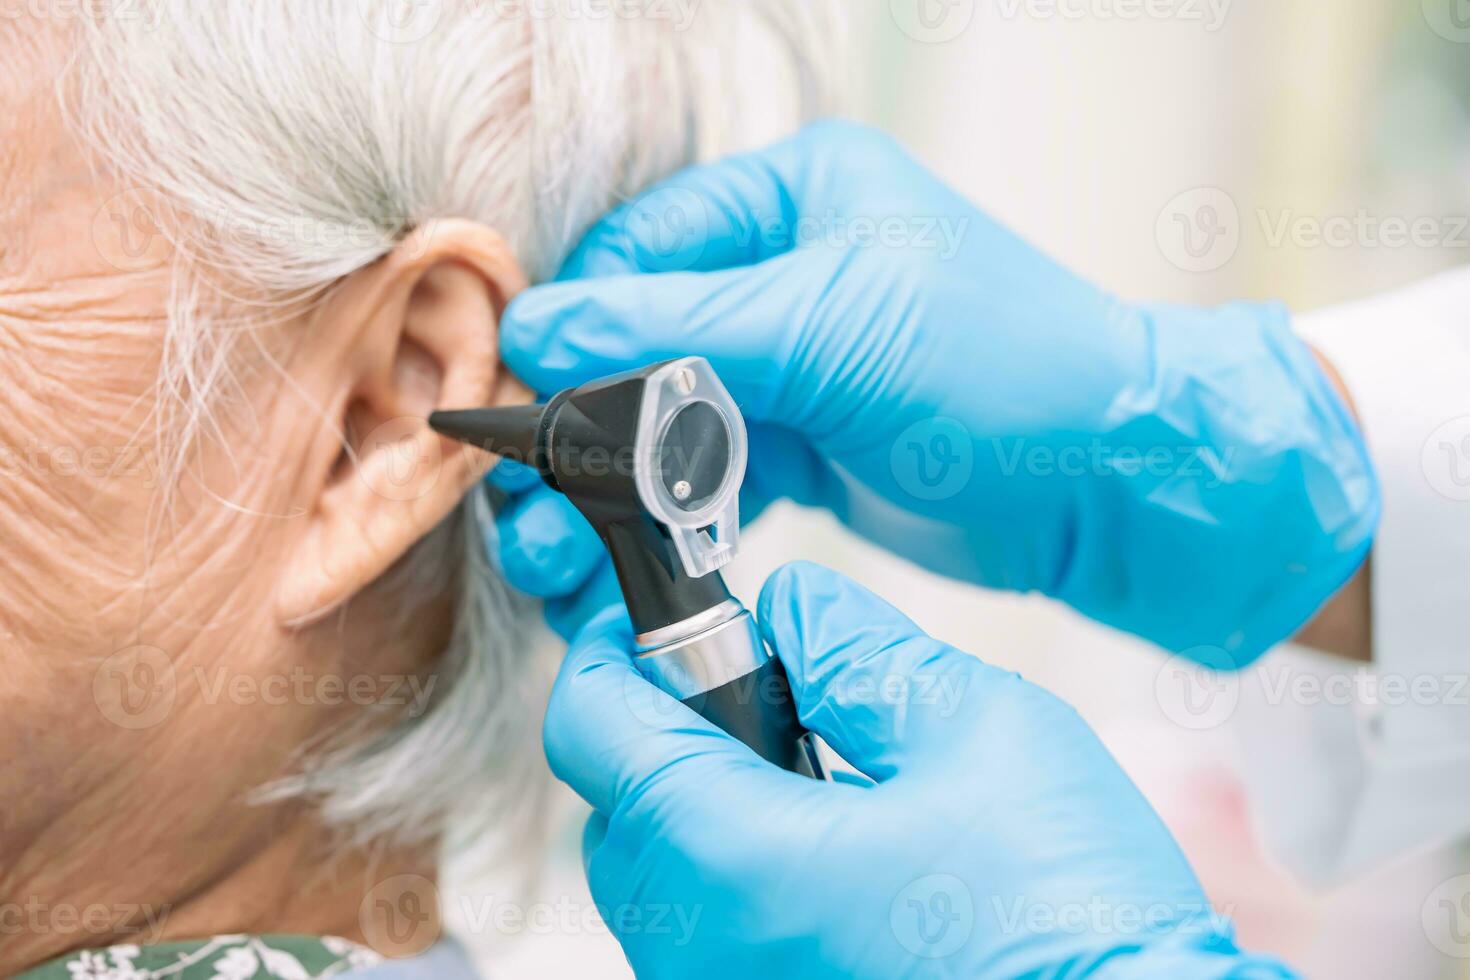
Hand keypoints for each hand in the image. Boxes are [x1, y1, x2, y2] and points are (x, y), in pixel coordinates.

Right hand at [494, 120, 1377, 662]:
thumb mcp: (832, 330)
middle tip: (526, 516)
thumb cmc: (1004, 372)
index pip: (637, 255)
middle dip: (578, 437)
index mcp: (792, 197)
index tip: (512, 414)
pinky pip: (710, 478)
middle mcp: (785, 270)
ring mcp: (794, 362)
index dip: (570, 336)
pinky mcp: (807, 444)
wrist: (1114, 484)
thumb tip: (535, 329)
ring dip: (610, 495)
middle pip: (637, 345)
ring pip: (664, 422)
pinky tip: (623, 573)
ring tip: (558, 564)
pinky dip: (667, 524)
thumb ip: (674, 327)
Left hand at [544, 562, 1296, 978]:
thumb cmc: (1066, 918)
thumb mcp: (975, 730)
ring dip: (707, 806)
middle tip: (762, 693)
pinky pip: (711, 937)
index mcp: (725, 857)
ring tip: (816, 776)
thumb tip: (795, 606)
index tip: (660, 625)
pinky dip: (740, 877)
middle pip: (619, 806)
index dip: (617, 653)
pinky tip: (835, 855)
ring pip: (661, 880)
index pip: (593, 727)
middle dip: (670, 730)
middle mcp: (698, 947)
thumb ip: (859, 650)